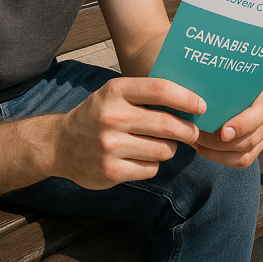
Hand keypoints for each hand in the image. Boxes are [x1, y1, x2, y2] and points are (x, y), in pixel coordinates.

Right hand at [54, 78, 203, 189]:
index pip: (159, 90)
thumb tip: (189, 99)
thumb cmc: (97, 115)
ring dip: (170, 148)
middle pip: (167, 124)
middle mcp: (112, 117)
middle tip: (192, 131)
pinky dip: (153, 164)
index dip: (186, 98)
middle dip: (187, 129)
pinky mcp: (112, 172)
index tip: (201, 105)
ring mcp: (111, 146)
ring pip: (163, 149)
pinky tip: (142, 157)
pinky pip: (151, 168)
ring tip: (161, 144)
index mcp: (115, 91)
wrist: (61, 144)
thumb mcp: (114, 94)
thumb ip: (145, 94)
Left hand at [194, 90, 262, 168]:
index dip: (243, 125)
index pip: (261, 113)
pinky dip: (218, 157)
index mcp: (261, 99)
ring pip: (244, 154)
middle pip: (251, 139)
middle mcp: (262, 120)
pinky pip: (238, 161)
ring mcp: (258, 137)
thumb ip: (216, 90)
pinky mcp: (251, 151)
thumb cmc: (218, 89)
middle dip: (222, 142)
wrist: (215, 101)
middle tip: (199, 135)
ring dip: (216, 150)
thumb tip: (201, 98)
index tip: (223, 132)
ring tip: (196, 140)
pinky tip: (202, 148)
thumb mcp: (219, 85)